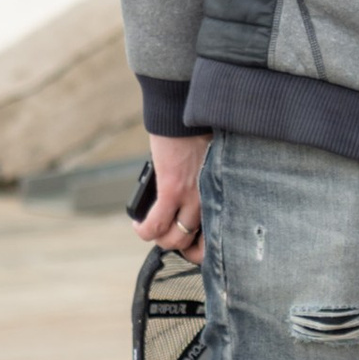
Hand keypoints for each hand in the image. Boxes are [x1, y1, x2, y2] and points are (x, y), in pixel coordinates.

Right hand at [133, 132, 209, 254]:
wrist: (184, 112)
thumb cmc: (196, 133)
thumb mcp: (209, 165)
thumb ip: (204, 186)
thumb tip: (189, 202)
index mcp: (220, 194)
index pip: (216, 237)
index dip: (198, 247)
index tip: (187, 243)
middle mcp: (210, 200)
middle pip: (191, 242)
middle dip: (173, 243)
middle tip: (162, 233)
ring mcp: (192, 196)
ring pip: (172, 239)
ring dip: (157, 238)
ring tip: (148, 229)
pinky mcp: (172, 189)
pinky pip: (155, 224)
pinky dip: (144, 230)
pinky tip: (138, 225)